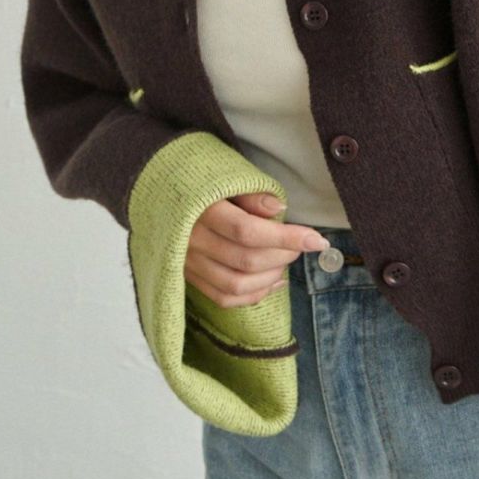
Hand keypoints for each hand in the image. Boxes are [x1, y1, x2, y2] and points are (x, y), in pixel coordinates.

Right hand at [185, 192, 327, 307]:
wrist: (162, 195)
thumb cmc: (203, 185)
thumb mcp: (226, 179)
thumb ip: (251, 194)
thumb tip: (280, 209)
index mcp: (201, 210)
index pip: (247, 230)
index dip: (285, 237)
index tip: (316, 239)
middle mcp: (191, 241)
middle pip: (245, 260)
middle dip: (283, 255)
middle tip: (301, 244)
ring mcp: (188, 263)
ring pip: (236, 284)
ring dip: (270, 277)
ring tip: (286, 261)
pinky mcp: (188, 278)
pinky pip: (224, 298)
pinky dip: (254, 295)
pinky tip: (274, 281)